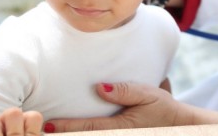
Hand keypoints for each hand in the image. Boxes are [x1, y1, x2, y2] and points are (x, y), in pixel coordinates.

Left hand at [44, 82, 217, 132]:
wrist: (180, 128)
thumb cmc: (163, 109)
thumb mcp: (148, 95)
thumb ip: (125, 91)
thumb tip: (99, 87)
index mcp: (119, 126)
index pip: (87, 128)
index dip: (65, 127)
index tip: (46, 125)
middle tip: (36, 133)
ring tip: (48, 135)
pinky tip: (70, 134)